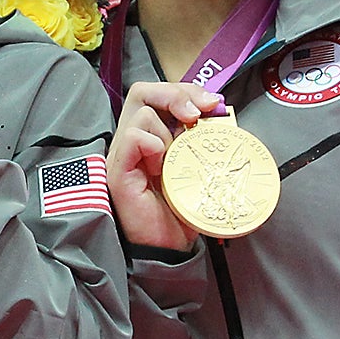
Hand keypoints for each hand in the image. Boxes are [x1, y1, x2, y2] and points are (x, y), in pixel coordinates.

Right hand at [106, 81, 218, 251]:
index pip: (158, 94)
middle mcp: (133, 141)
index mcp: (151, 136)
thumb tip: (220, 112)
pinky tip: (161, 165)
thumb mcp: (198, 165)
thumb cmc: (183, 210)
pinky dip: (153, 143)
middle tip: (199, 112)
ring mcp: (123, 154)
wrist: (170, 247)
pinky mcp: (118, 171)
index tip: (214, 104)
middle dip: (176, 93)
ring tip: (174, 158)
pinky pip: (133, 136)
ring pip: (141, 112)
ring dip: (168, 130)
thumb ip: (202, 138)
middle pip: (143, 91)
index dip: (186, 90)